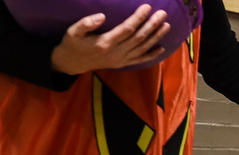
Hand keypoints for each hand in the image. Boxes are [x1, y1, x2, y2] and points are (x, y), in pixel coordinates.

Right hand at [51, 5, 170, 74]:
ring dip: (156, 37)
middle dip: (152, 25)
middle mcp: (116, 52)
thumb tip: (102, 16)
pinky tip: (161, 48)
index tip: (148, 7)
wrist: (71, 63)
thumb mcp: (73, 31)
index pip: (127, 29)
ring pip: (143, 48)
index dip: (139, 18)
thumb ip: (86, 23)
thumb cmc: (73, 43)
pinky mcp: (122, 64)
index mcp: (105, 43)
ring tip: (166, 26)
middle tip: (163, 14)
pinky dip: (152, 55)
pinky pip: (140, 60)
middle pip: (139, 38)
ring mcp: (121, 59)